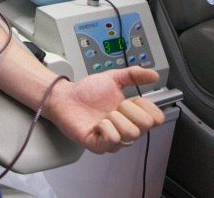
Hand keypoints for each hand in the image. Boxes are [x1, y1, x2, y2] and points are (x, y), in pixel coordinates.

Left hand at [45, 67, 163, 153]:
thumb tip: (154, 74)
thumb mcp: (112, 78)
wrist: (64, 97)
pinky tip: (97, 123)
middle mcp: (126, 129)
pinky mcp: (98, 146)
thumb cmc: (87, 92)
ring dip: (115, 117)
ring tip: (104, 115)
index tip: (132, 99)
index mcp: (132, 116)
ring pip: (131, 133)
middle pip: (146, 125)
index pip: (157, 118)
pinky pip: (113, 139)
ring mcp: (113, 140)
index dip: (146, 105)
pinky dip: (105, 127)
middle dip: (128, 109)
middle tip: (114, 106)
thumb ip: (133, 75)